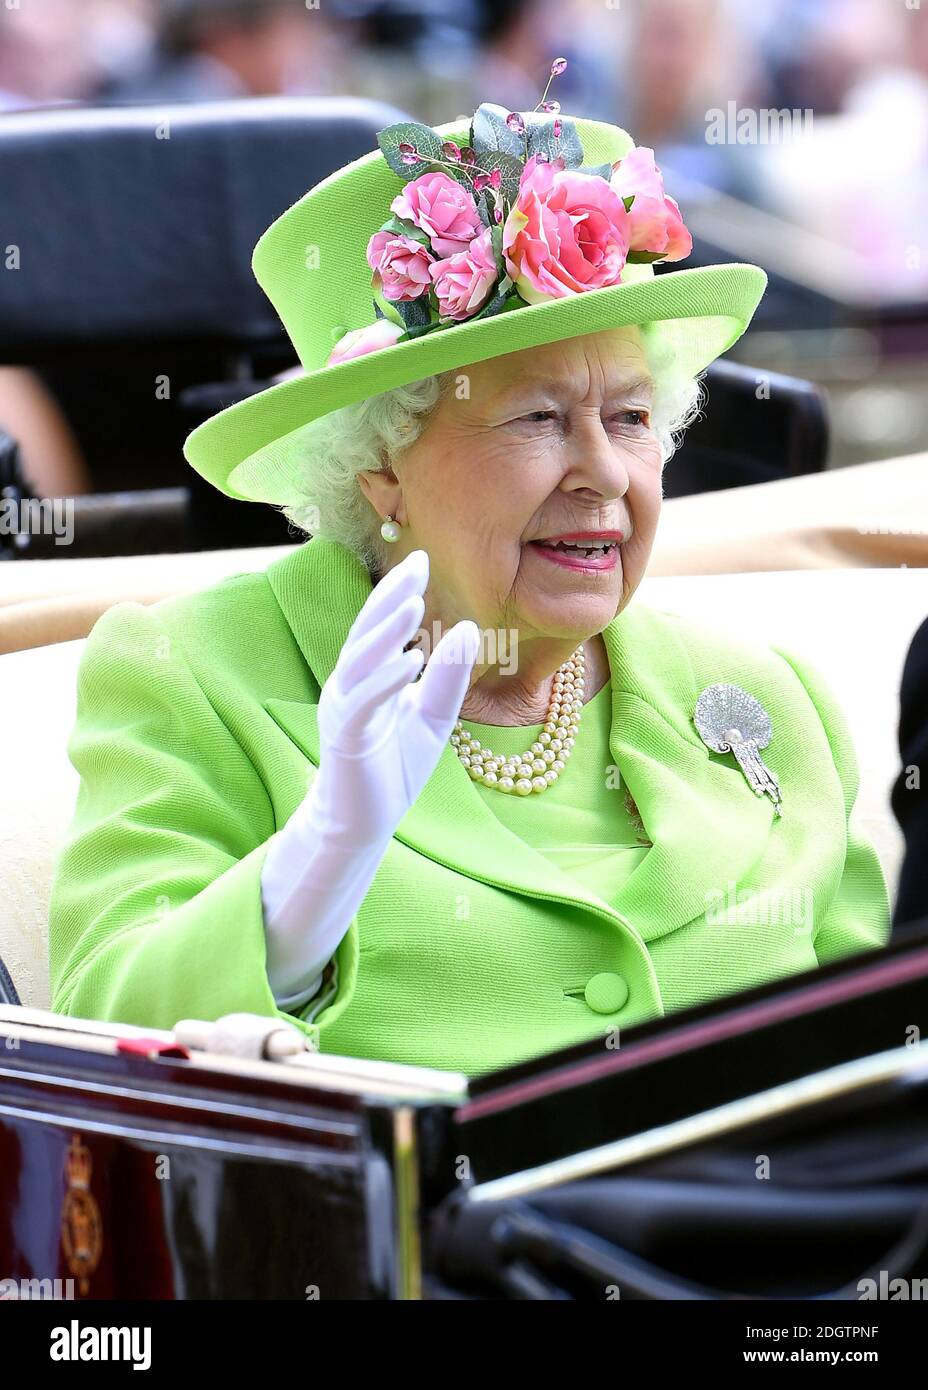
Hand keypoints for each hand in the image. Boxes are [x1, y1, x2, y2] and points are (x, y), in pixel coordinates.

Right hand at [308, 549, 479, 845]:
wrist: (364, 823)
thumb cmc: (393, 769)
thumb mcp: (433, 718)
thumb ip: (448, 678)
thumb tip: (470, 629)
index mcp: (367, 676)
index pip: (380, 626)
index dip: (397, 592)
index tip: (421, 560)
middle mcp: (349, 684)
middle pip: (366, 631)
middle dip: (389, 597)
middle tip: (416, 564)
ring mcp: (343, 708)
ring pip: (360, 659)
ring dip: (387, 631)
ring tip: (414, 603)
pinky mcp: (344, 736)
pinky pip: (364, 701)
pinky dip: (386, 679)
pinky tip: (411, 660)